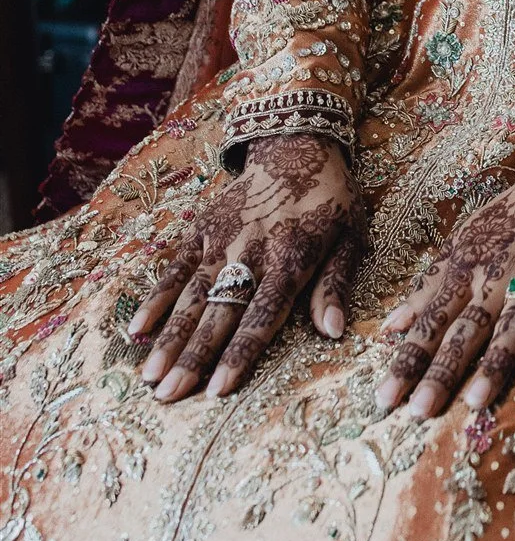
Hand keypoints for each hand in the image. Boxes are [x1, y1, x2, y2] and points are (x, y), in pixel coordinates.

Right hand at [128, 133, 363, 401]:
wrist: (297, 144)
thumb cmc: (329, 199)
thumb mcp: (349, 236)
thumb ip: (335, 285)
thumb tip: (334, 332)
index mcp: (291, 258)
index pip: (262, 315)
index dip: (239, 354)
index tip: (218, 390)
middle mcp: (251, 251)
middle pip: (219, 312)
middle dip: (193, 357)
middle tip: (169, 396)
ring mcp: (222, 239)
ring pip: (192, 295)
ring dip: (170, 337)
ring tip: (149, 377)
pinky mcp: (202, 228)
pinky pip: (175, 267)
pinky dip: (156, 297)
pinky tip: (138, 329)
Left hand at [376, 147, 514, 419]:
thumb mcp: (466, 240)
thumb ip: (431, 283)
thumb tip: (390, 326)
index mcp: (469, 267)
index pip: (432, 320)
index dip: (409, 358)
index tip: (383, 399)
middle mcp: (499, 275)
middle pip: (466, 328)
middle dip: (441, 369)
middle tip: (418, 412)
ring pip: (513, 325)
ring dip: (494, 362)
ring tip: (474, 402)